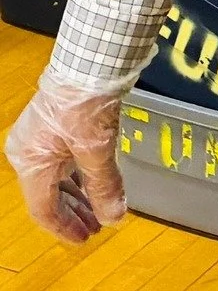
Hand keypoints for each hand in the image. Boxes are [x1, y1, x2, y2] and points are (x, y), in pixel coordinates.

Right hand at [4, 74, 128, 242]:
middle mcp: (28, 151)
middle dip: (74, 212)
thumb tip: (114, 215)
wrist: (92, 56)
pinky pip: (63, 158)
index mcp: (29, 161)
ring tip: (99, 208)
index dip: (65, 227)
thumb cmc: (87, 99)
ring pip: (57, 176)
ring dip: (78, 194)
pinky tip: (95, 181)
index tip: (86, 236)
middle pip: (49, 194)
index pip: (43, 209)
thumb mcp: (98, 148)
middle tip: (97, 225)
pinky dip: (79, 173)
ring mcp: (41, 136)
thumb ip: (105, 184)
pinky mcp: (56, 122)